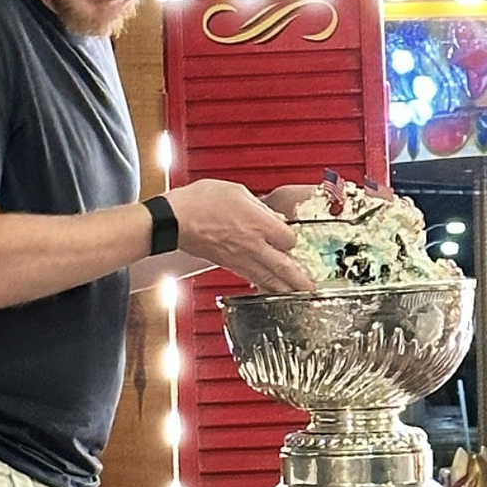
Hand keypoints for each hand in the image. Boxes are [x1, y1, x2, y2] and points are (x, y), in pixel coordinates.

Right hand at [164, 179, 314, 292]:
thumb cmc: (200, 202)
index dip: (294, 239)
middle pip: (283, 266)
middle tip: (312, 288)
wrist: (174, 220)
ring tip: (296, 295)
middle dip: (300, 279)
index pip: (288, 239)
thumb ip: (258, 205)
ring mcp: (240, 258)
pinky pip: (251, 278)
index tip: (294, 238)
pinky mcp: (228, 265)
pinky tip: (268, 288)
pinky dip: (263, 285)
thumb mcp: (236, 191)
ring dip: (284, 288)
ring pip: (268, 278)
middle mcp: (252, 244)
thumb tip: (271, 214)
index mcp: (257, 223)